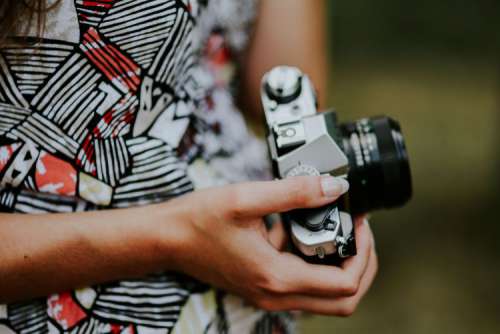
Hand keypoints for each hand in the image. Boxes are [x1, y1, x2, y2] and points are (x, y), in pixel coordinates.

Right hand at [162, 176, 377, 315]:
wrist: (168, 239)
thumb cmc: (200, 220)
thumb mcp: (247, 198)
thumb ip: (295, 192)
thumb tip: (334, 186)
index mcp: (276, 277)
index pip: (345, 283)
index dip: (363, 253)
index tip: (359, 222)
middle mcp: (276, 295)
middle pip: (343, 301)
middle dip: (361, 266)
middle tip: (357, 232)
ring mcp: (269, 295)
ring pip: (326, 297)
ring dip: (341, 266)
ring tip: (336, 229)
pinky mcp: (263, 288)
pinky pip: (304, 287)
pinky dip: (316, 264)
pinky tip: (300, 233)